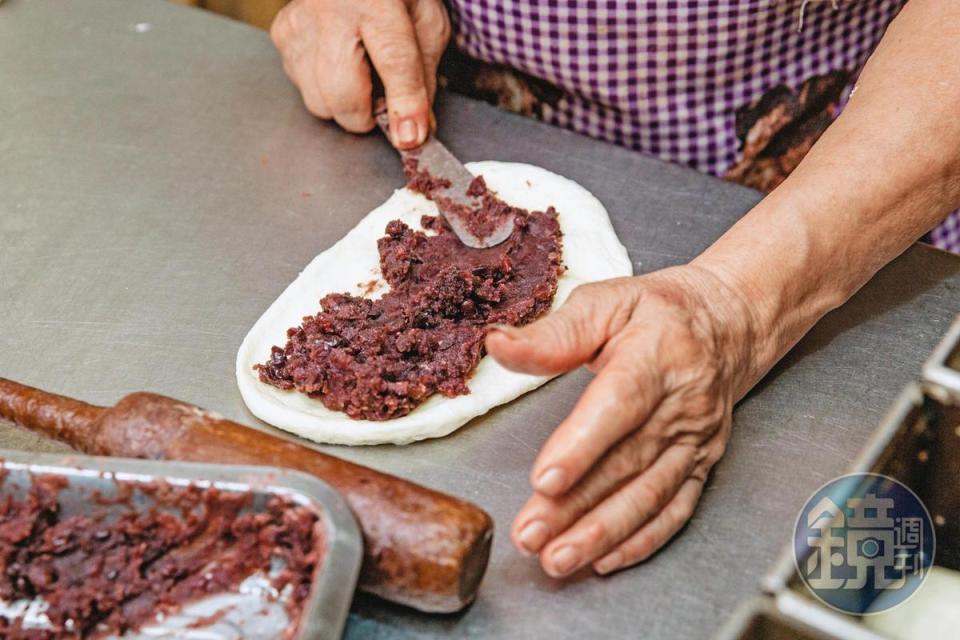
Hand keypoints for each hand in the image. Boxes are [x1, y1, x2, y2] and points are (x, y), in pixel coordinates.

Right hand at [270, 0, 449, 148]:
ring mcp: (301, 22)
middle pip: (342, 92)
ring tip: (361, 77)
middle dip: (366, 116)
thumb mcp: (427, 25)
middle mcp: (331, 9)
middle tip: (382, 104)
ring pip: (318, 100)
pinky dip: (324, 90)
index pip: (394, 62)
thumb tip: (414, 129)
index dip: (404, 106)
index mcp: (376, 0)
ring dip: (345, 105)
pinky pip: (302, 88)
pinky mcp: (283, 34)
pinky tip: (339, 64)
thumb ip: (424, 77)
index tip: (410, 137)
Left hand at [486, 266, 760, 576]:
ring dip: (602, 533)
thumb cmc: (656, 313)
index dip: (582, 446)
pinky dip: (641, 541)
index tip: (545, 479)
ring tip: (558, 559)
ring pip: (648, 496)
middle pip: (627, 462)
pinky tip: (605, 560)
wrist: (725, 326)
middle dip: (576, 506)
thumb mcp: (604, 303)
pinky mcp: (701, 465)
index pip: (620, 405)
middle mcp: (681, 404)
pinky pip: (675, 511)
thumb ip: (552, 333)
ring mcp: (695, 441)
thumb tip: (498, 345)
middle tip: (530, 534)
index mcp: (656, 356)